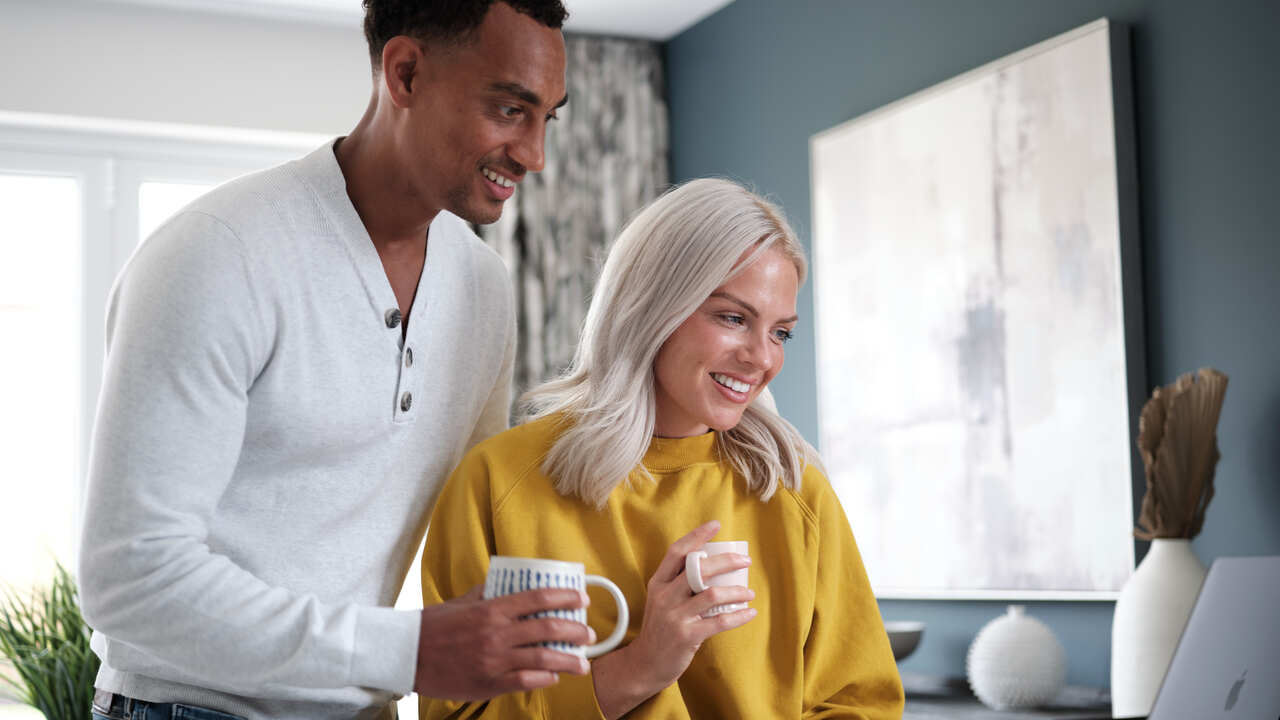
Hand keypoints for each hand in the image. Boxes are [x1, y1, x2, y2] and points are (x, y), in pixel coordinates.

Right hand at [413, 585, 594, 699]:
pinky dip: (544, 679)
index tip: (582, 599)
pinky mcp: (489, 682)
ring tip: (583, 663)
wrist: (407, 654)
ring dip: (568, 660)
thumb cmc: (433, 626)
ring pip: (543, 658)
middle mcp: (497, 633)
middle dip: (575, 631)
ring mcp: (494, 659)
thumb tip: (506, 584)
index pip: (537, 598)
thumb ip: (486, 594)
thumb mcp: (462, 602)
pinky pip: (525, 681)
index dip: (564, 597)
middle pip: (547, 628)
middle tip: (589, 634)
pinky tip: (554, 677)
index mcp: (492, 608)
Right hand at [592, 521, 754, 717]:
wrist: (646, 663)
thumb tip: (713, 565)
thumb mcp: (661, 600)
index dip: (696, 536)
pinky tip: (749, 612)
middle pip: (698, 568)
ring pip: (713, 594)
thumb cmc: (660, 627)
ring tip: (749, 592)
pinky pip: (720, 622)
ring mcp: (675, 617)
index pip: (677, 552)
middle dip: (726, 561)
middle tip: (744, 561)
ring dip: (736, 591)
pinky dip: (738, 615)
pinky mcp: (687, 636)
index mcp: (658, 583)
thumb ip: (680, 583)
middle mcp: (664, 596)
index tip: (716, 525)